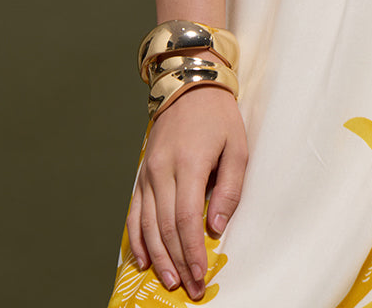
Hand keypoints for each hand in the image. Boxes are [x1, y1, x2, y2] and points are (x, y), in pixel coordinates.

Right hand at [126, 84, 247, 300]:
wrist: (189, 84)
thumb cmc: (219, 117)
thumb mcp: (238, 147)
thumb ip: (229, 188)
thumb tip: (217, 227)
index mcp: (189, 164)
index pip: (186, 219)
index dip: (192, 251)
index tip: (200, 275)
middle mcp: (162, 170)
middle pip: (165, 227)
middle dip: (178, 262)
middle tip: (189, 288)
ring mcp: (148, 172)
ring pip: (146, 224)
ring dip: (157, 257)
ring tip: (170, 280)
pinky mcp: (142, 172)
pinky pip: (134, 211)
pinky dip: (136, 238)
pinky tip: (143, 258)